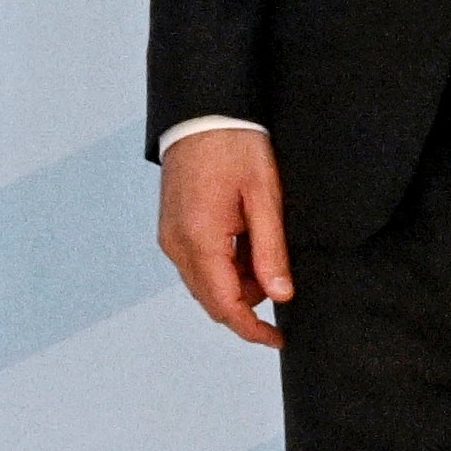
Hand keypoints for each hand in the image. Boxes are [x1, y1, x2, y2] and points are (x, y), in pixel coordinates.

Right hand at [157, 126, 289, 347]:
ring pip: (204, 284)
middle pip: (212, 300)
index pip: (226, 305)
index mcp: (200, 240)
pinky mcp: (171, 228)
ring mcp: (170, 237)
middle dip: (247, 304)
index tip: (277, 338)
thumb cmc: (235, 146)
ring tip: (263, 251)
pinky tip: (244, 243)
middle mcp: (177, 245)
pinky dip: (222, 267)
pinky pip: (196, 264)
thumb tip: (279, 296)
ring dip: (235, 284)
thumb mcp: (264, 198)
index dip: (252, 329)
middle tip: (279, 280)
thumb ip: (270, 251)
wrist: (202, 111)